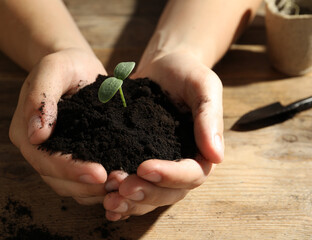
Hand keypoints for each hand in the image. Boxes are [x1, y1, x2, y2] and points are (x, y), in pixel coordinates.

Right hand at [9, 48, 108, 204]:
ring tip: (123, 185)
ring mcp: (55, 155)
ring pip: (70, 186)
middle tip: (119, 184)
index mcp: (25, 131)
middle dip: (87, 186)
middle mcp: (37, 148)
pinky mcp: (73, 156)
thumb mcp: (52, 69)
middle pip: (57, 179)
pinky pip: (82, 180)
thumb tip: (36, 134)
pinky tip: (120, 181)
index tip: (99, 174)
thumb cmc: (65, 65)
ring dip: (95, 190)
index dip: (70, 170)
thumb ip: (40, 97)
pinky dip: (99, 185)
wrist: (77, 68)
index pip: (44, 159)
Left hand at [102, 50, 223, 219]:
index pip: (191, 174)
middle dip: (145, 193)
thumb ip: (209, 117)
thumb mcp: (203, 86)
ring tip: (109, 200)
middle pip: (169, 192)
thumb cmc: (186, 73)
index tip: (145, 168)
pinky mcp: (138, 161)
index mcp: (201, 150)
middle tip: (120, 188)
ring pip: (150, 196)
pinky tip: (106, 204)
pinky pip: (134, 187)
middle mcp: (180, 163)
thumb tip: (217, 156)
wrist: (163, 66)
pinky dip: (122, 200)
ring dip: (131, 202)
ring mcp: (159, 165)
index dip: (169, 176)